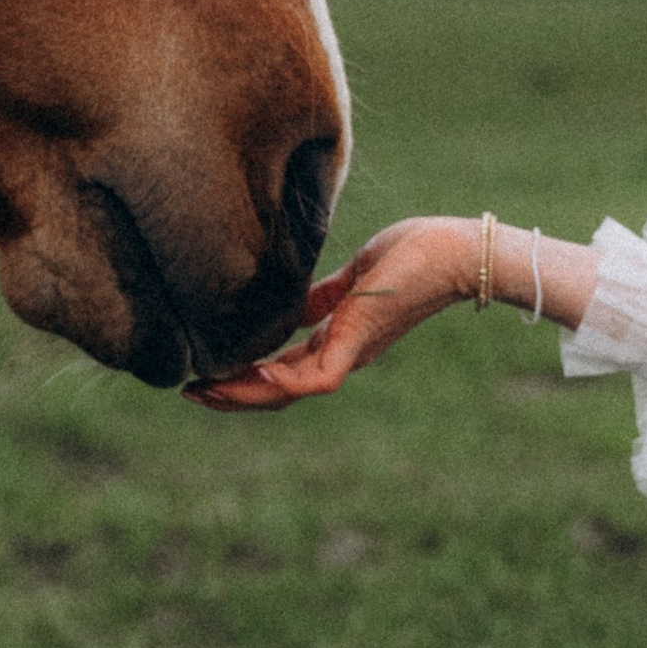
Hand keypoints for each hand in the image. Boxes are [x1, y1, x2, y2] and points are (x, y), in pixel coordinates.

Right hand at [185, 216, 474, 409]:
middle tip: (190, 393)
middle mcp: (343, 353)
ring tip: (202, 392)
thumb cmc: (415, 254)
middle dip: (233, 393)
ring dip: (243, 394)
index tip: (206, 371)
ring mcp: (350, 353)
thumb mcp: (354, 276)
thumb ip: (324, 297)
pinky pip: (312, 379)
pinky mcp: (357, 345)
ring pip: (288, 392)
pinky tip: (246, 374)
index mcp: (340, 337)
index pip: (284, 367)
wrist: (456, 253)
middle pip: (279, 390)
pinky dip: (277, 383)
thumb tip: (293, 306)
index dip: (245, 373)